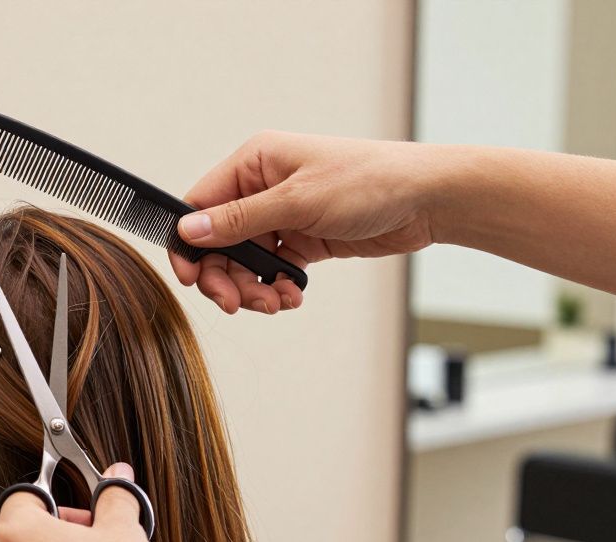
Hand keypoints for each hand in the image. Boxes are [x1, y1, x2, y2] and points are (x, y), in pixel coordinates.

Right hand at [172, 131, 444, 313]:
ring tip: (274, 304)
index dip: (189, 244)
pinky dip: (276, 289)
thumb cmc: (369, 181)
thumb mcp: (297, 201)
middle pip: (218, 242)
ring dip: (252, 289)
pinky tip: (293, 296)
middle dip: (224, 277)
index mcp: (254, 163)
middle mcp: (262, 188)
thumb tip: (188, 230)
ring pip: (244, 263)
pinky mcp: (302, 240)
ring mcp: (281, 216)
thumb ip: (239, 220)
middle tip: (236, 304)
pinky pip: (272, 272)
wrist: (427, 199)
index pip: (200, 205)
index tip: (192, 279)